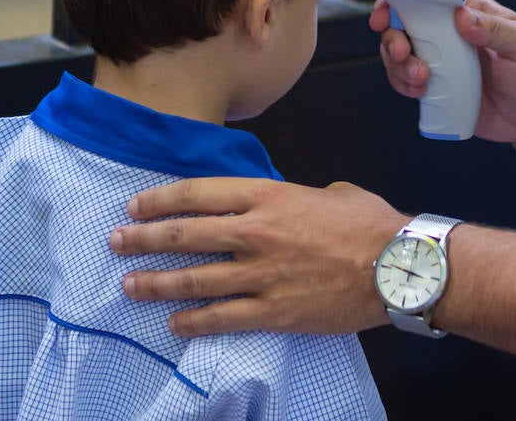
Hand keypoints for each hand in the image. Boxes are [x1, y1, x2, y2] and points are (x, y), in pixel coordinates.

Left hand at [110, 177, 406, 336]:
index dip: (161, 200)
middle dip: (144, 239)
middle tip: (116, 242)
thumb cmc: (370, 224)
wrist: (399, 266)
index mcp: (269, 195)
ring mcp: (262, 274)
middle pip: (185, 234)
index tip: (136, 206)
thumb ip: (295, 197)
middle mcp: (256, 232)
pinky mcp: (273, 311)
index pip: (198, 194)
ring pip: (194, 278)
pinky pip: (222, 317)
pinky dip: (193, 321)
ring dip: (156, 283)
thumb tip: (286, 204)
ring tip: (129, 286)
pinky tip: (174, 323)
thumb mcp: (330, 192)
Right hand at [373, 0, 515, 148]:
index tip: (387, 12)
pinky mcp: (435, 85)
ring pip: (397, 53)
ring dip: (398, 65)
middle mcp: (446, 30)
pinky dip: (403, 84)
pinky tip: (420, 91)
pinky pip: (404, 80)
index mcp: (467, 9)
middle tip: (404, 52)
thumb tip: (460, 16)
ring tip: (421, 79)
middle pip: (402, 23)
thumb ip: (495, 29)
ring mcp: (438, 58)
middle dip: (393, 37)